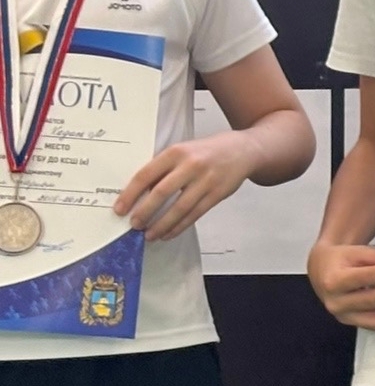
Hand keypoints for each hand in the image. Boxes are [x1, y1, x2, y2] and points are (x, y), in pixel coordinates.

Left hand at [117, 135, 254, 241]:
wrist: (244, 150)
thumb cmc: (207, 151)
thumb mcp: (183, 151)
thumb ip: (165, 168)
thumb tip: (141, 194)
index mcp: (176, 152)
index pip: (146, 175)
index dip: (131, 194)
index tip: (120, 209)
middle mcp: (191, 165)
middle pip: (162, 193)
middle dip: (145, 212)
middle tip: (134, 225)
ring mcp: (206, 180)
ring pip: (180, 208)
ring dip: (162, 224)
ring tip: (150, 235)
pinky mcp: (218, 194)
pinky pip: (195, 214)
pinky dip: (180, 226)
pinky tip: (169, 233)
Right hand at [308, 242, 374, 329]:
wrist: (323, 272)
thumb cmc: (341, 260)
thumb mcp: (354, 251)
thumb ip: (374, 257)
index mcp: (333, 281)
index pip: (361, 277)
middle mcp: (336, 302)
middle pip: (369, 299)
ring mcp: (343, 316)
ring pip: (374, 317)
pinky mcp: (352, 322)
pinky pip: (374, 324)